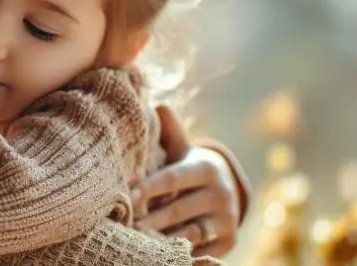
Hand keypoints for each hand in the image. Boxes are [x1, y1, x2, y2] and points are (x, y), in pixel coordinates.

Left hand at [131, 106, 240, 257]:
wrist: (224, 192)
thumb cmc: (188, 169)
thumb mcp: (181, 150)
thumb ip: (170, 132)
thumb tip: (159, 105)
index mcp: (207, 168)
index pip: (172, 179)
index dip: (149, 189)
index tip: (128, 197)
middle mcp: (222, 194)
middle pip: (177, 210)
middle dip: (150, 220)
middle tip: (126, 227)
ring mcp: (228, 219)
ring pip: (189, 234)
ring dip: (163, 240)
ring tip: (137, 243)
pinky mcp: (230, 240)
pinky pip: (201, 251)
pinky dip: (180, 253)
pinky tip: (158, 254)